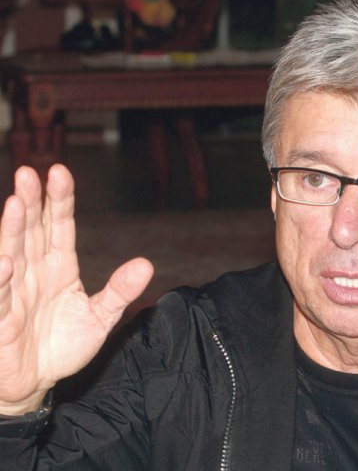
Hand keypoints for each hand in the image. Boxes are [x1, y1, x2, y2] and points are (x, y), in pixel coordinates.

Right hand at [0, 165, 153, 414]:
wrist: (36, 383)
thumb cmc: (63, 345)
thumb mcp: (101, 317)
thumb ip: (120, 291)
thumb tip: (146, 264)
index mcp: (59, 266)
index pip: (59, 226)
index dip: (59, 200)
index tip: (60, 172)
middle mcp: (33, 271)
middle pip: (32, 231)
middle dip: (32, 202)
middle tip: (31, 173)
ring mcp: (13, 291)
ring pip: (12, 252)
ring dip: (13, 228)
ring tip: (17, 203)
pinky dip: (0, 278)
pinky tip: (5, 261)